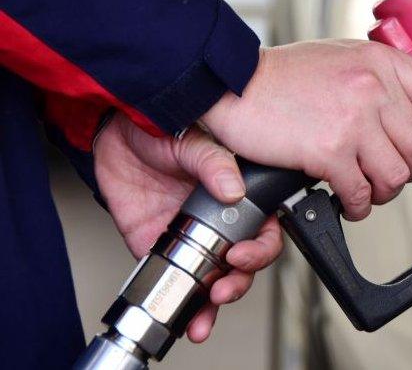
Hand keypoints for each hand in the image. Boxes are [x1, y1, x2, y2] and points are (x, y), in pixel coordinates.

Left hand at [94, 113, 282, 342]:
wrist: (114, 136)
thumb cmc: (161, 128)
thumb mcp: (192, 139)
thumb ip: (213, 162)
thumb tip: (233, 189)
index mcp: (240, 195)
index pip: (264, 231)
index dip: (259, 250)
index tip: (240, 255)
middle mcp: (221, 220)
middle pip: (245, 263)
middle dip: (238, 282)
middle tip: (223, 289)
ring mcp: (194, 237)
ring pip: (216, 279)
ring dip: (214, 304)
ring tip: (204, 316)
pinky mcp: (163, 248)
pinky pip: (177, 280)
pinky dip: (183, 303)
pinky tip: (186, 316)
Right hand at [201, 40, 411, 219]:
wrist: (232, 83)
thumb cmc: (282, 75)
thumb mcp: (344, 57)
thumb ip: (380, 79)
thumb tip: (410, 113)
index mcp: (381, 61)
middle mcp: (374, 87)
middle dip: (407, 170)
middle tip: (388, 174)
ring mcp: (353, 119)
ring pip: (395, 175)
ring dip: (383, 191)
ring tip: (365, 189)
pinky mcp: (329, 150)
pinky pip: (361, 191)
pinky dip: (357, 204)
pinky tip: (346, 199)